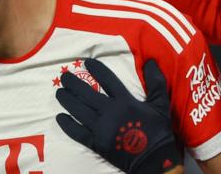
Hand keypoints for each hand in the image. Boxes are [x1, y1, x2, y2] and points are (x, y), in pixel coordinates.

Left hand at [56, 59, 182, 173]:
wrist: (155, 160)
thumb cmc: (158, 131)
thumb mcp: (161, 104)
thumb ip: (156, 82)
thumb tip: (151, 60)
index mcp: (125, 101)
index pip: (107, 80)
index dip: (96, 69)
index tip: (86, 62)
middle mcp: (110, 112)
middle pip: (87, 94)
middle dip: (74, 84)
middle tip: (64, 76)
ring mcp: (101, 129)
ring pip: (79, 111)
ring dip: (67, 101)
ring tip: (59, 92)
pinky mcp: (97, 144)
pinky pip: (78, 133)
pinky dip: (68, 125)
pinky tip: (60, 117)